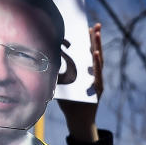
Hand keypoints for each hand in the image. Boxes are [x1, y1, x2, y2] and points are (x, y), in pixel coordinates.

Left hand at [57, 23, 102, 142]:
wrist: (77, 119)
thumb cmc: (69, 101)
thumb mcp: (62, 83)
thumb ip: (58, 71)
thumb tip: (47, 57)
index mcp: (85, 71)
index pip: (87, 52)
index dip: (88, 40)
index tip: (86, 26)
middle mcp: (93, 73)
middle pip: (95, 53)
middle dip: (96, 38)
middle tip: (96, 24)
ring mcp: (97, 80)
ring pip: (98, 61)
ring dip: (98, 46)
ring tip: (97, 33)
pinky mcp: (98, 87)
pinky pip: (97, 73)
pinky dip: (96, 63)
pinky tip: (95, 53)